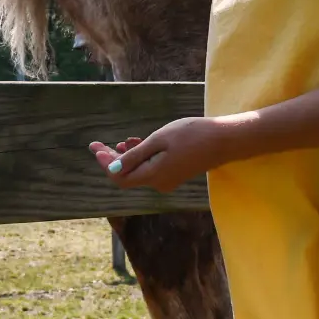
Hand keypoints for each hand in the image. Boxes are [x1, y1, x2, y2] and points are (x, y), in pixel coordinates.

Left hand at [89, 116, 233, 192]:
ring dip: (126, 157)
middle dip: (111, 160)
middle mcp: (159, 183)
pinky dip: (140, 157)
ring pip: (138, 171)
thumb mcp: (158, 141)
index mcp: (154, 176)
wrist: (224, 140)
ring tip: (121, 141)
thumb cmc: (191, 135)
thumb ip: (134, 156)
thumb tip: (113, 169)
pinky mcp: (175, 174)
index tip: (94, 147)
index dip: (105, 163)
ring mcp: (168, 180)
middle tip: (98, 144)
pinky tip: (137, 143)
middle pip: (127, 175)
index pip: (120, 177)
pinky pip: (150, 168)